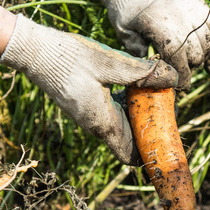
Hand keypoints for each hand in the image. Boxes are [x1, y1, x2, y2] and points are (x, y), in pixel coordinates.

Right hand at [0, 14, 177, 164]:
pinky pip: (112, 113)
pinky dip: (126, 104)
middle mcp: (96, 126)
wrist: (36, 53)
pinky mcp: (86, 106)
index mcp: (103, 123)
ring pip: (122, 126)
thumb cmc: (70, 59)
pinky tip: (132, 83)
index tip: (166, 135)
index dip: (149, 152)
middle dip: (149, 127)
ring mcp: (89, 117)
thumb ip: (142, 73)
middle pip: (129, 140)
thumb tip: (173, 78)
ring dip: (138, 113)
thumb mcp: (110, 63)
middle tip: (166, 105)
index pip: (130, 156)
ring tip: (153, 90)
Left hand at [93, 0, 209, 88]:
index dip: (181, 74)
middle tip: (183, 77)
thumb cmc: (126, 15)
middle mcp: (178, 11)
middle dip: (191, 68)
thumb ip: (139, 55)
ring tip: (200, 70)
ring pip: (208, 40)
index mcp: (157, 20)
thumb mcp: (125, 35)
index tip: (180, 86)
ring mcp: (191, 5)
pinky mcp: (198, 2)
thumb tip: (157, 75)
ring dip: (205, 59)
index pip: (176, 53)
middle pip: (195, 49)